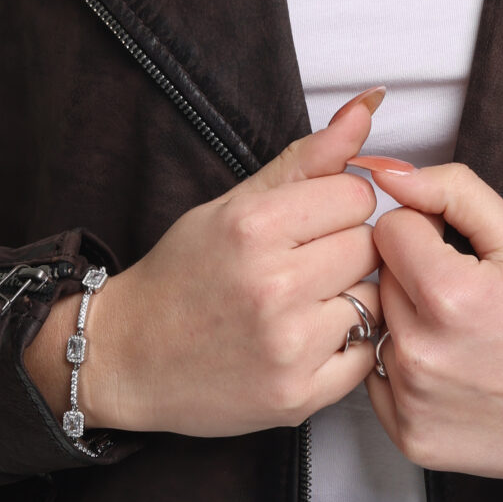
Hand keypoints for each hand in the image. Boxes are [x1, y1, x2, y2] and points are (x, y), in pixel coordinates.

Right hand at [27, 93, 384, 437]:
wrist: (127, 357)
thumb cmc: (182, 275)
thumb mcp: (235, 204)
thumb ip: (308, 157)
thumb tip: (370, 105)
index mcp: (254, 228)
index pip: (357, 195)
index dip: (337, 205)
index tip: (308, 222)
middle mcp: (274, 287)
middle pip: (370, 246)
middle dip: (344, 250)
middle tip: (302, 265)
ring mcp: (289, 347)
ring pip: (375, 299)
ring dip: (349, 298)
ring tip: (303, 303)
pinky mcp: (299, 396)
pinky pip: (367, 354)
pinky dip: (346, 346)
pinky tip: (307, 339)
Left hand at [362, 159, 502, 481]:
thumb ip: (453, 192)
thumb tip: (389, 173)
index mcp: (448, 295)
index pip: (390, 228)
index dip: (426, 231)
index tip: (459, 253)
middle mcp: (421, 353)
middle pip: (380, 277)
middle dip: (415, 275)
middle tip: (470, 297)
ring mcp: (412, 401)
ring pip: (376, 326)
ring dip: (408, 321)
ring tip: (464, 335)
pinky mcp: (410, 438)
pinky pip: (379, 379)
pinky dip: (406, 370)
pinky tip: (453, 370)